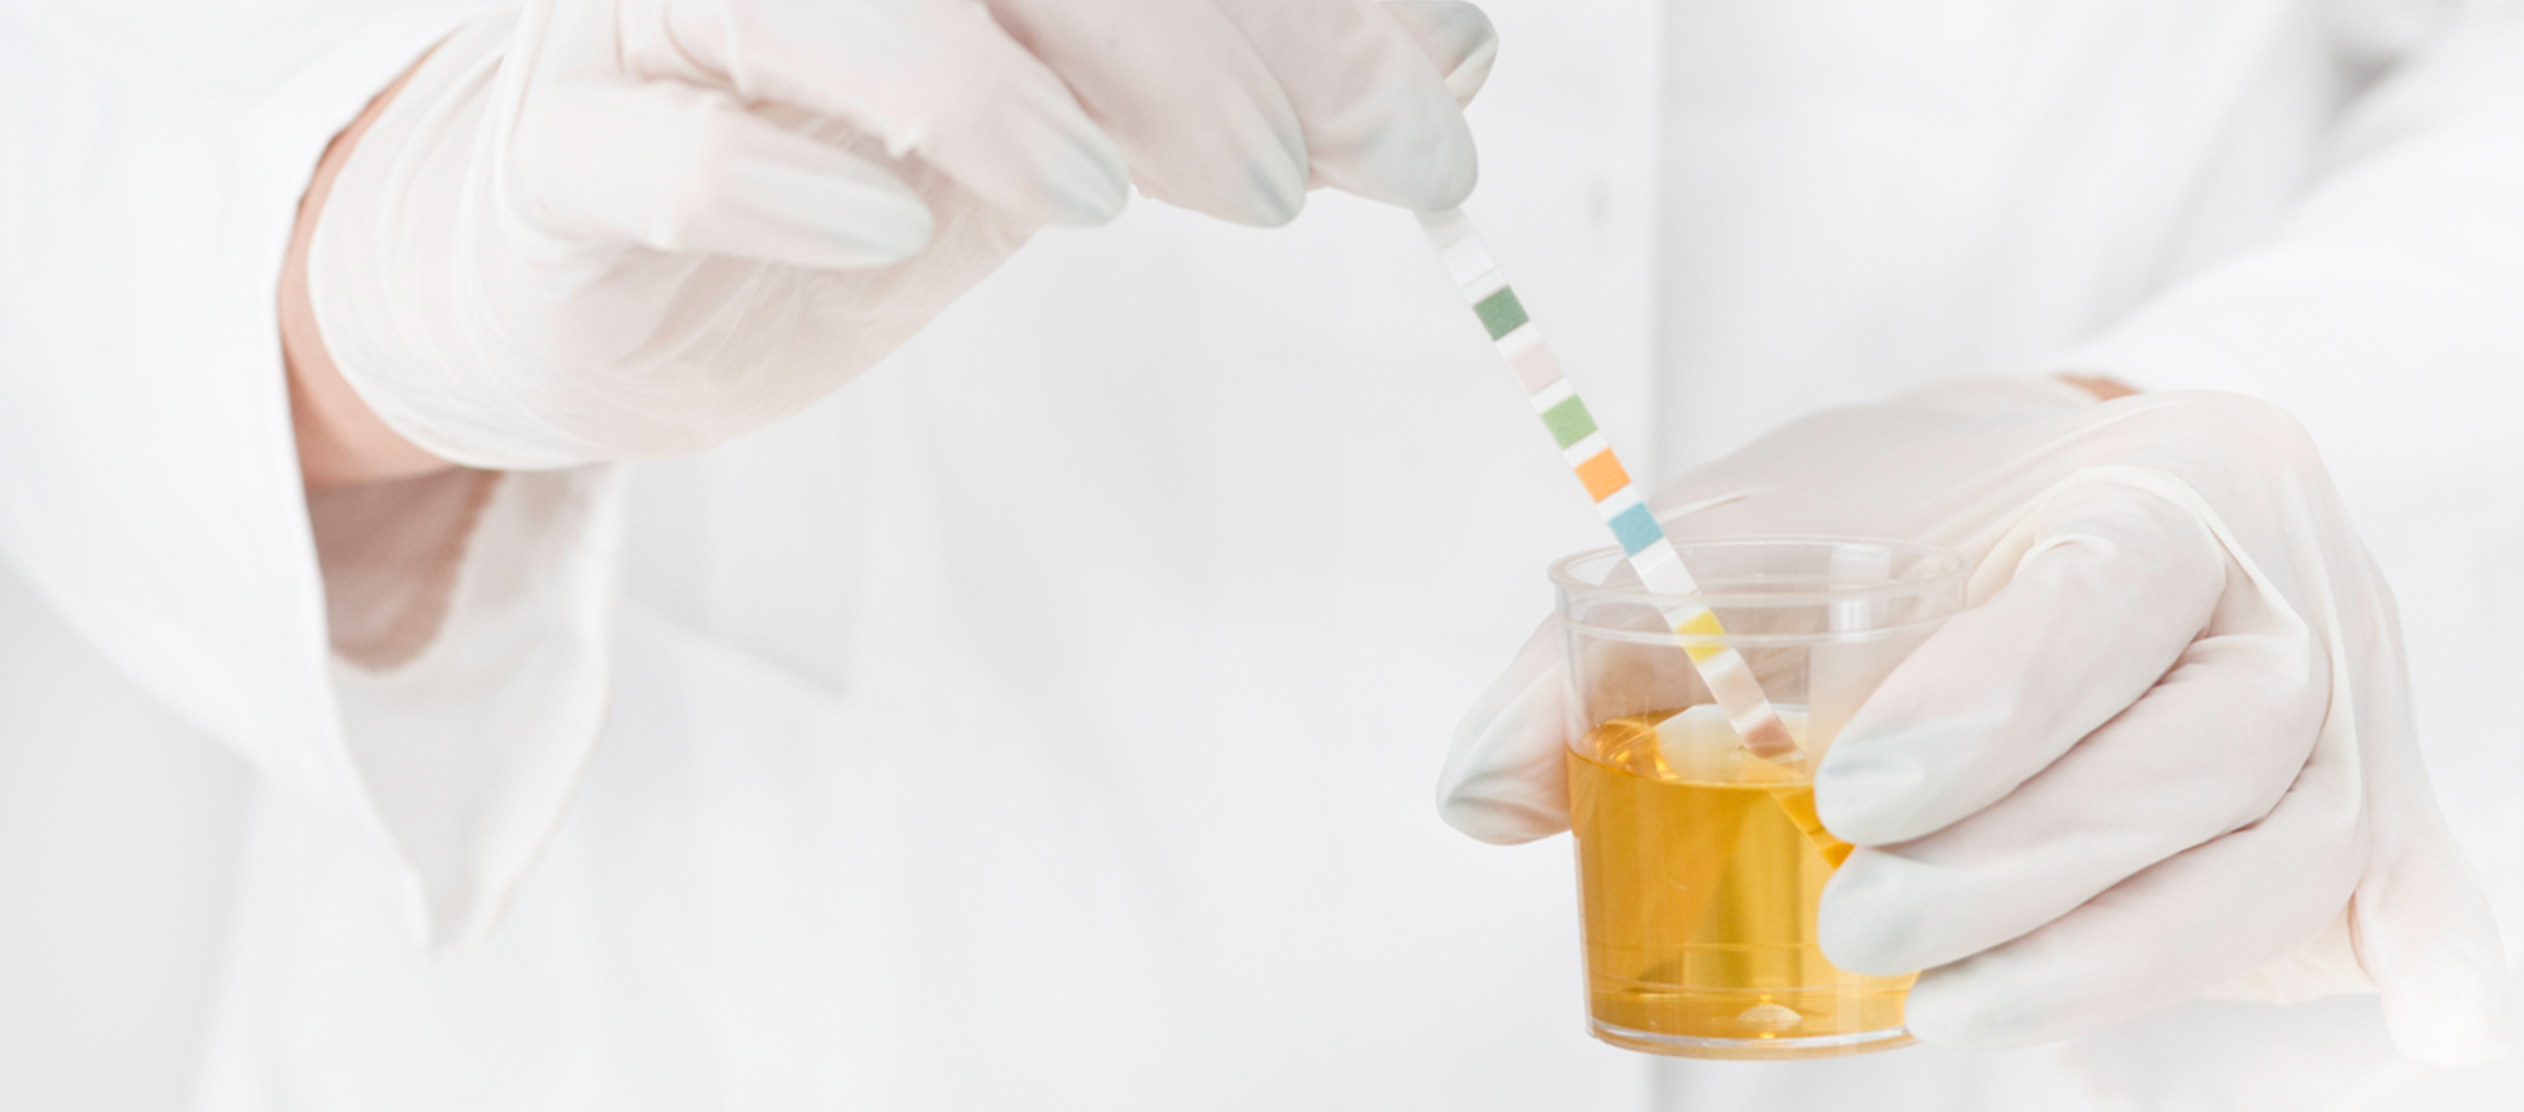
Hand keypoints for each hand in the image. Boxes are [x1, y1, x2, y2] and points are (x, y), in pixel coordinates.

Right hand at [298, 0, 1495, 470]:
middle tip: (1300, 173)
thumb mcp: (1077, 114)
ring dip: (971, 81)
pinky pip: (642, 139)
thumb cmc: (839, 157)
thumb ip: (1246, 73)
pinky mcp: (558, 151)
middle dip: (1178, 36)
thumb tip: (1452, 57)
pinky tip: (884, 230)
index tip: (1422, 101)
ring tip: (1098, 197)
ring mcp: (651, 15)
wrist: (590, 282)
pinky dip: (763, 174)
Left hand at [1439, 377, 2509, 1063]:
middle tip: (1860, 923)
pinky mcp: (2368, 802)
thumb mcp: (1756, 531)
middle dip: (2029, 858)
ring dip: (2118, 952)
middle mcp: (2289, 580)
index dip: (1999, 706)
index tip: (1855, 791)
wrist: (2081, 485)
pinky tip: (2431, 1019)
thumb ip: (1601, 657)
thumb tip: (1477, 796)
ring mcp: (2352, 696)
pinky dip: (2426, 942)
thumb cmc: (1922, 512)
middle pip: (2209, 745)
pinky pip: (2412, 871)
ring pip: (2284, 847)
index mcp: (2159, 475)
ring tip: (1949, 1014)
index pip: (2107, 592)